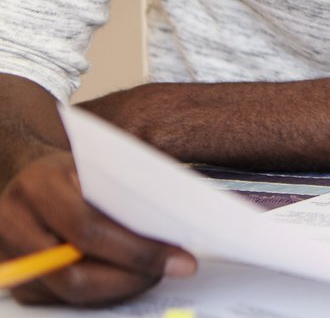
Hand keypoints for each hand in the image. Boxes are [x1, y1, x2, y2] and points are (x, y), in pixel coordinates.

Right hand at [0, 149, 194, 305]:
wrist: (32, 178)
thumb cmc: (75, 169)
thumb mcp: (99, 163)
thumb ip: (128, 188)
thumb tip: (178, 221)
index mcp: (39, 186)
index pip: (88, 230)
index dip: (137, 250)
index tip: (179, 257)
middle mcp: (14, 223)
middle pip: (75, 275)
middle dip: (132, 277)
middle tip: (173, 269)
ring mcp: (9, 258)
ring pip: (71, 292)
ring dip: (121, 287)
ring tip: (156, 271)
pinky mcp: (16, 281)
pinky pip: (64, 299)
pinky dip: (103, 291)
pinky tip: (128, 274)